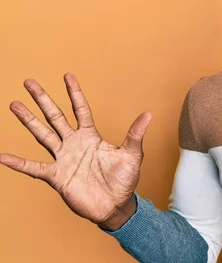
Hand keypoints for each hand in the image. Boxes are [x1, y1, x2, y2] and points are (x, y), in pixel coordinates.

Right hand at [0, 73, 151, 230]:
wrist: (116, 205)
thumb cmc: (124, 180)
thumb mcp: (132, 154)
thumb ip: (135, 134)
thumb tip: (148, 114)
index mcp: (91, 136)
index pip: (80, 109)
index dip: (74, 93)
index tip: (67, 75)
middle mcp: (74, 144)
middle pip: (55, 117)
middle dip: (43, 99)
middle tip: (29, 82)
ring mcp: (63, 158)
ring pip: (43, 135)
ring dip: (29, 120)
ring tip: (15, 105)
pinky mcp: (57, 176)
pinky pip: (34, 167)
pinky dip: (18, 163)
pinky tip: (2, 156)